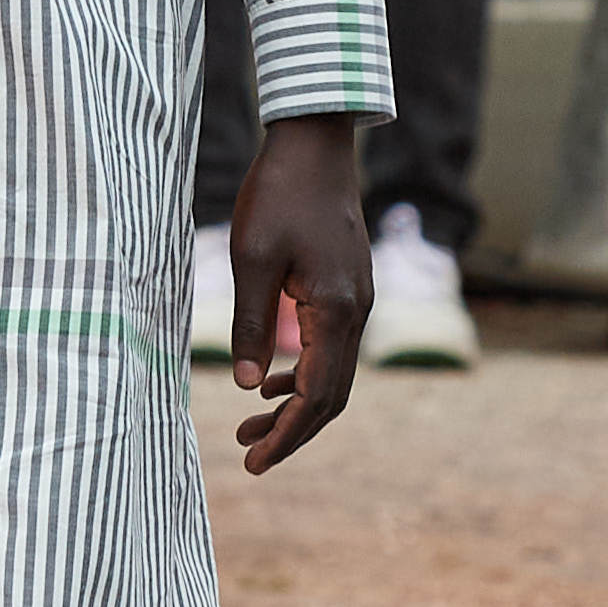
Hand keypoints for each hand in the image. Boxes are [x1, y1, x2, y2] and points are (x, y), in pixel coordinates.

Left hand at [227, 112, 368, 474]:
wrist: (315, 143)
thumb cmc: (279, 194)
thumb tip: (249, 387)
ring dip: (297, 405)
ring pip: (336, 375)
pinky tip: (273, 380)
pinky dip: (306, 374)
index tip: (255, 463)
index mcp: (336, 311)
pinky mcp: (349, 288)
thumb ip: (251, 325)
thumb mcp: (251, 260)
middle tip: (249, 456)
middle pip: (333, 397)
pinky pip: (334, 349)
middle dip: (292, 431)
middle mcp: (357, 313)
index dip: (287, 435)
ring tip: (251, 425)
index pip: (317, 396)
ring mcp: (358, 300)